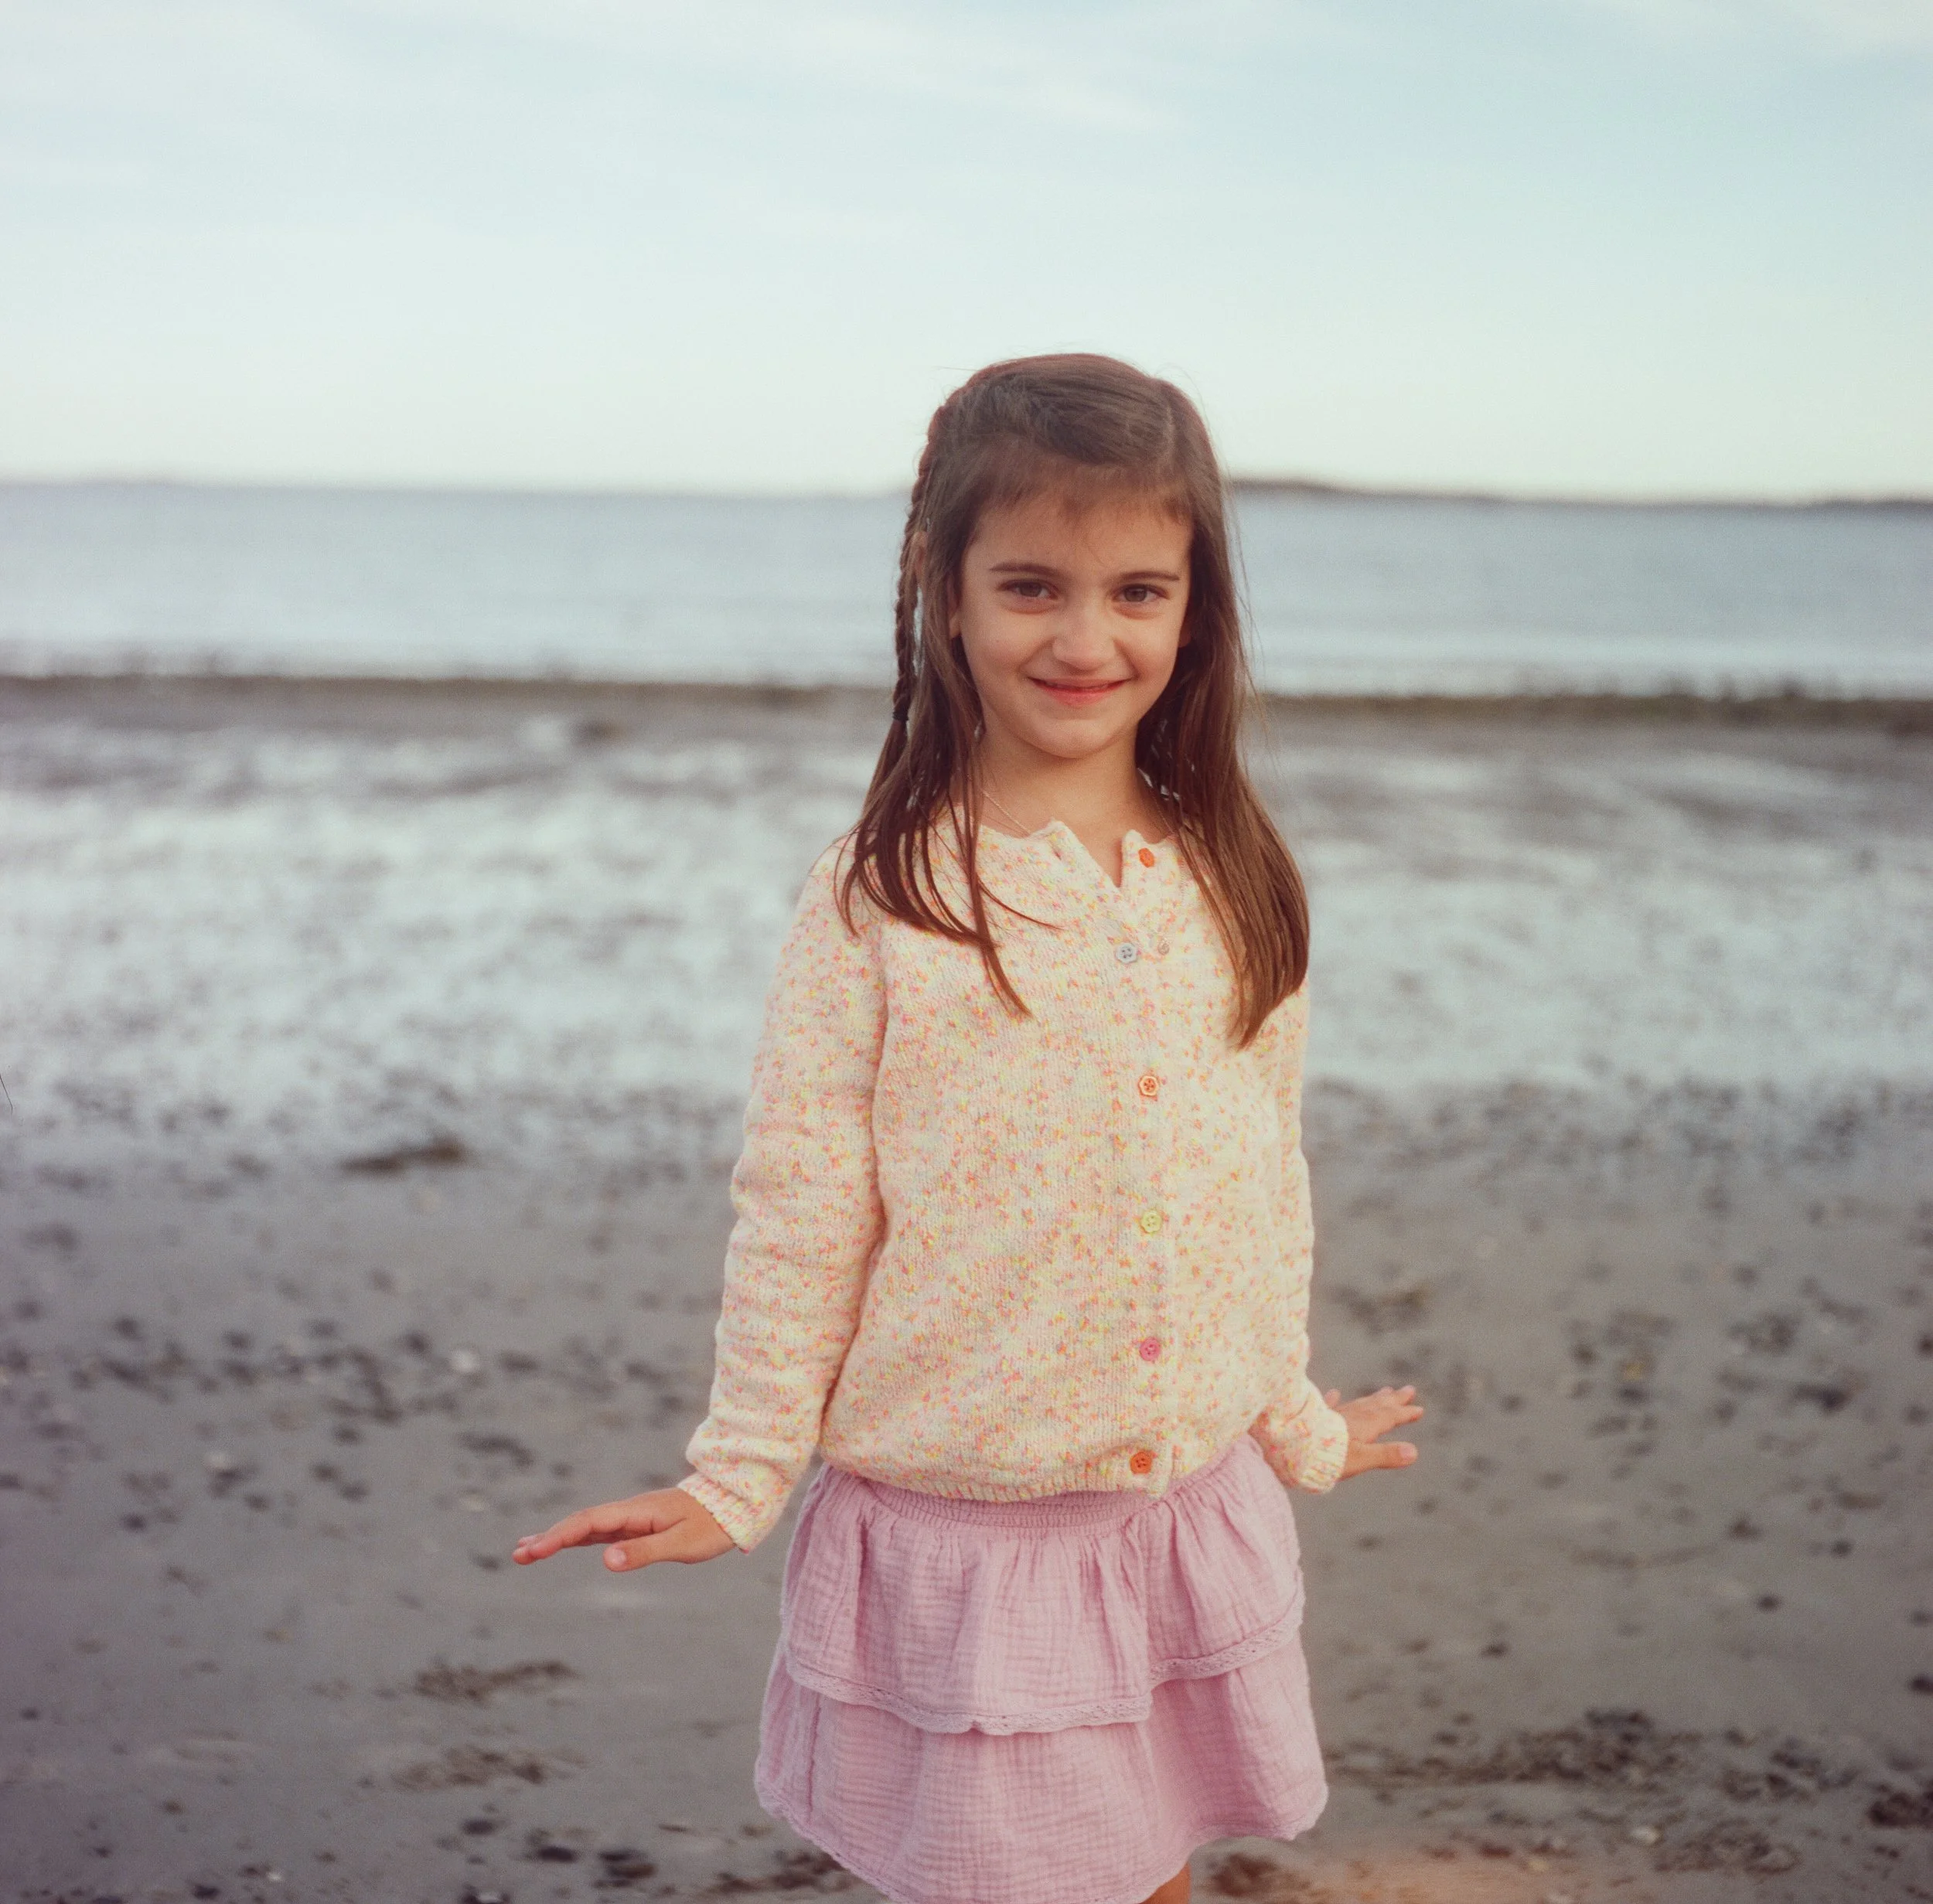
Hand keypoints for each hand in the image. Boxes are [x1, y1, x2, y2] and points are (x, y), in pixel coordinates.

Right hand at [512, 1485, 733, 1571]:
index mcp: (637, 1512)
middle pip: (581, 1523)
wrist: (734, 1503)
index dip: (560, 1536)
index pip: (589, 1523)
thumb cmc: (712, 1525)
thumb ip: (645, 1551)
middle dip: (549, 1538)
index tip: (535, 1550)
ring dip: (557, 1537)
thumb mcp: (682, 1543)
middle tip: (518, 1555)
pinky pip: (600, 1532)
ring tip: (525, 1551)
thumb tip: (606, 1560)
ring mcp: (632, 1518)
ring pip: (587, 1527)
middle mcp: (629, 1512)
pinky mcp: (638, 1526)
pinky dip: (577, 1538)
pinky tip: (563, 1545)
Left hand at [1326, 1384, 1422, 1479]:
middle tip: (1408, 1389)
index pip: (1389, 1417)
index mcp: (1365, 1426)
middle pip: (1376, 1406)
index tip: (1419, 1408)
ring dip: (1372, 1399)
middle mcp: (1352, 1417)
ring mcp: (1335, 1416)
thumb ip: (1386, 1454)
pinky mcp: (1317, 1419)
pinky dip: (1334, 1400)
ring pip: (1358, 1404)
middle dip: (1394, 1400)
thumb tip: (1414, 1452)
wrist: (1294, 1447)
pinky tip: (1334, 1393)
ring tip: (1384, 1391)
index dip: (1404, 1413)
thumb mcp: (1362, 1459)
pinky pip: (1329, 1406)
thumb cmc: (1329, 1456)